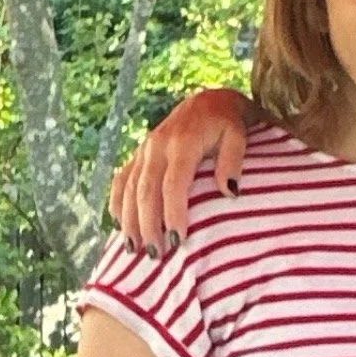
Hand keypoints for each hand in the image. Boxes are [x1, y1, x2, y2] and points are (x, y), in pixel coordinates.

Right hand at [108, 88, 255, 254]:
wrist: (209, 102)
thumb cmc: (228, 123)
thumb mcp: (238, 135)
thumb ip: (233, 160)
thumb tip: (229, 192)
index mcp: (182, 142)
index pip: (173, 183)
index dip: (173, 213)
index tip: (177, 241)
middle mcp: (157, 146)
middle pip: (145, 191)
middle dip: (148, 225)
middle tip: (156, 254)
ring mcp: (144, 150)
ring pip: (128, 188)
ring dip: (129, 221)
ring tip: (134, 250)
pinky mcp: (138, 154)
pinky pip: (120, 180)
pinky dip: (117, 203)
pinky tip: (119, 226)